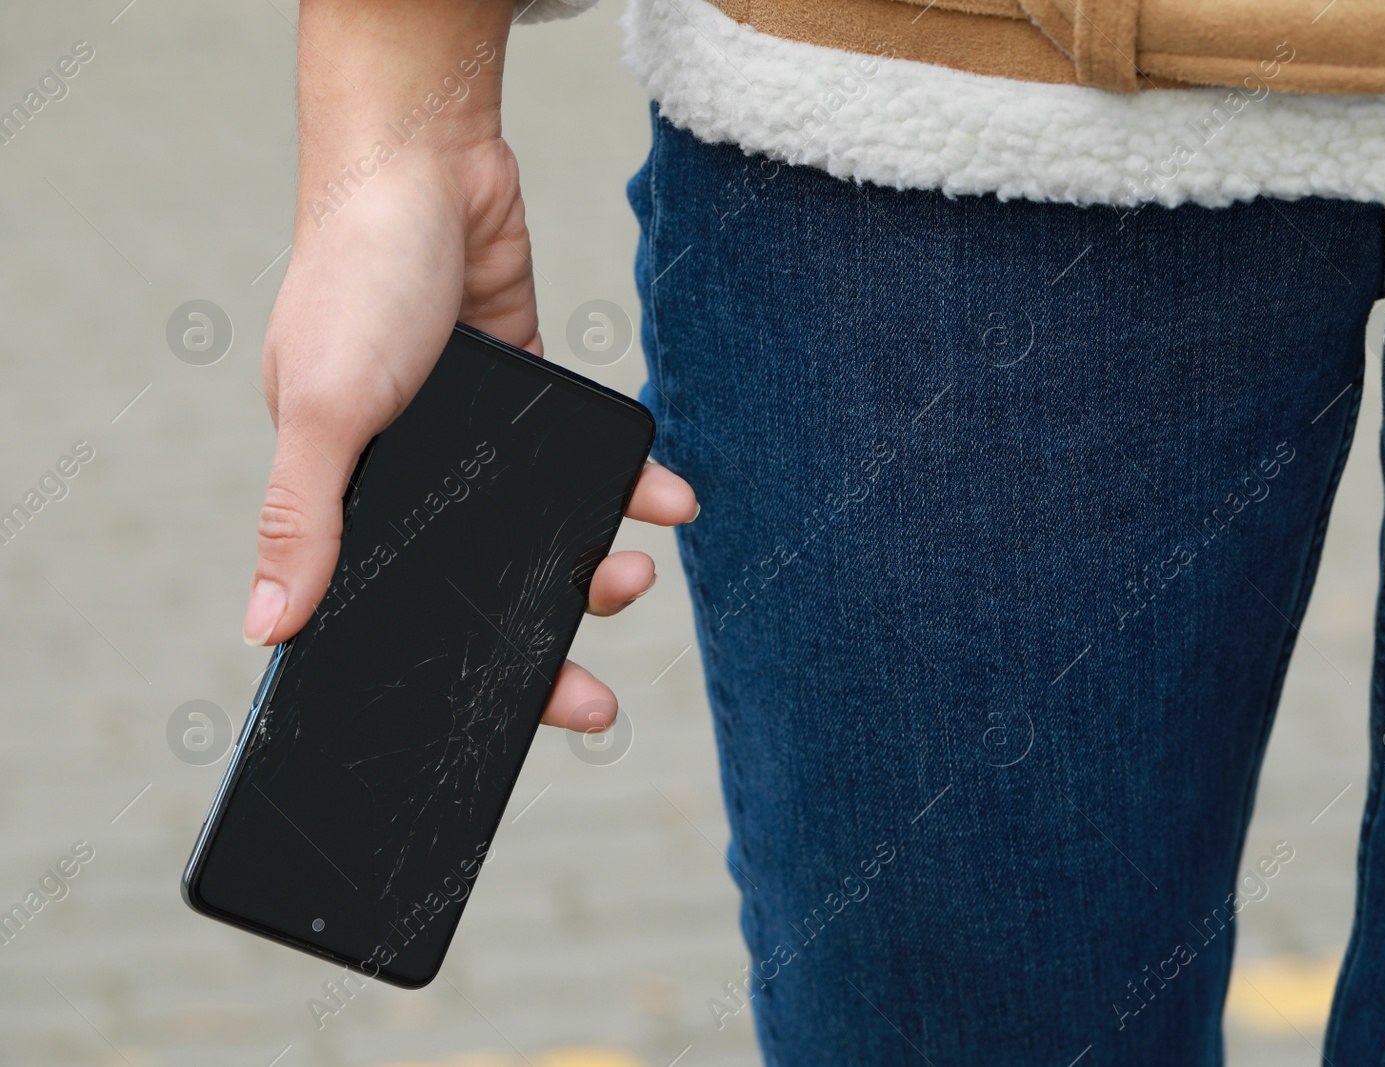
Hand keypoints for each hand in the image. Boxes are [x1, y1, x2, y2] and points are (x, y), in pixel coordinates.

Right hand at [244, 0, 695, 731]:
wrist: (428, 164)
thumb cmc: (355, 279)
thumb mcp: (323, 406)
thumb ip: (305, 516)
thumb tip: (269, 627)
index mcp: (347, 496)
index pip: (401, 613)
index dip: (451, 675)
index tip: (505, 728)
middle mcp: (414, 478)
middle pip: (486, 590)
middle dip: (542, 647)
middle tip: (597, 707)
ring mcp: (478, 439)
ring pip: (546, 531)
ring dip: (594, 565)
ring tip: (636, 573)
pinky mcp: (530, 394)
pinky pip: (587, 459)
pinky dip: (630, 482)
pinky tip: (668, 500)